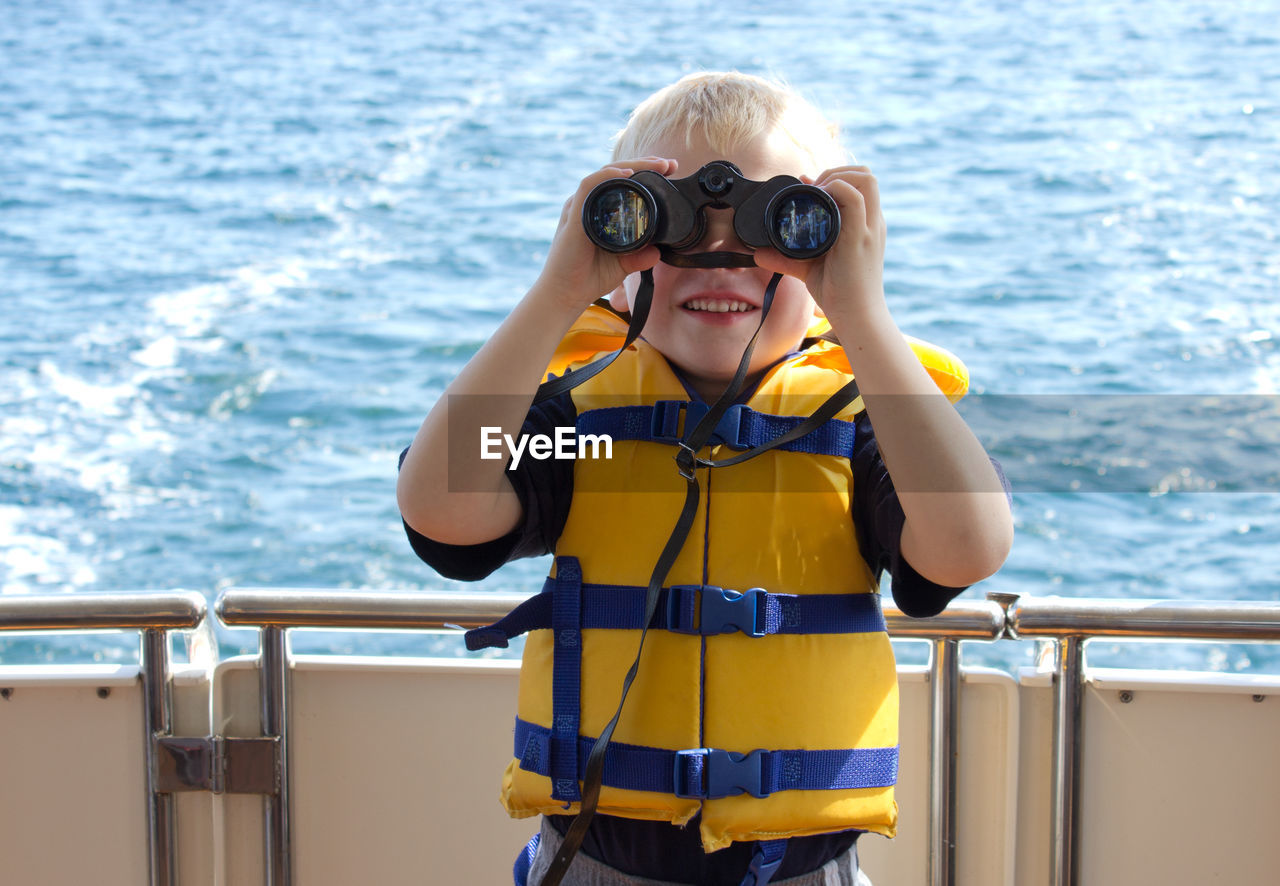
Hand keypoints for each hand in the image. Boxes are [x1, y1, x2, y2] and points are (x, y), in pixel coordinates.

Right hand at [532, 157, 677, 314]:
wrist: (565, 295)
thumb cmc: (588, 278)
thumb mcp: (622, 265)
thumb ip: (639, 257)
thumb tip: (658, 252)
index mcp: (598, 210)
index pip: (622, 183)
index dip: (646, 172)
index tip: (670, 170)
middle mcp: (588, 204)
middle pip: (616, 173)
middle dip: (645, 164)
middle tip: (670, 164)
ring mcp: (579, 207)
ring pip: (605, 173)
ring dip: (632, 165)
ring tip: (656, 164)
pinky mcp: (573, 216)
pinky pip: (588, 187)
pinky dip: (607, 177)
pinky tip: (626, 175)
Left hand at [752, 165, 886, 320]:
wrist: (858, 316)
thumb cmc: (840, 293)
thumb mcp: (812, 267)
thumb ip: (787, 257)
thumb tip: (758, 253)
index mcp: (866, 225)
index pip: (860, 184)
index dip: (835, 176)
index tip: (809, 186)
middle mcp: (872, 222)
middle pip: (866, 175)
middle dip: (837, 170)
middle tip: (814, 187)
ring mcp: (868, 228)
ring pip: (865, 179)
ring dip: (837, 176)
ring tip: (817, 192)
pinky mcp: (860, 238)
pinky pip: (854, 199)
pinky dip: (835, 190)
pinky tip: (818, 201)